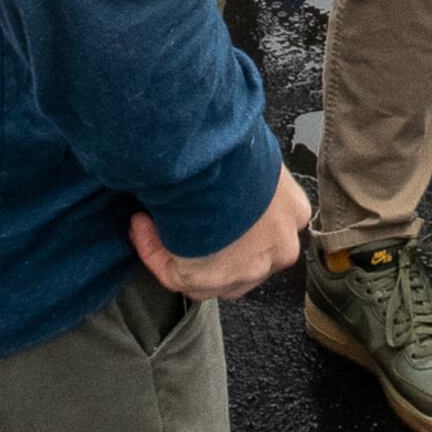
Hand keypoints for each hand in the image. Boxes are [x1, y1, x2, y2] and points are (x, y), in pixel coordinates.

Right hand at [129, 167, 308, 299]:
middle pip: (239, 260)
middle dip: (204, 245)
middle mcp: (279, 247)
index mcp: (292, 212)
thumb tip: (217, 167)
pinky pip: (175, 274)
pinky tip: (140, 227)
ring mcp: (250, 269)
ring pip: (207, 275)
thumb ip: (240, 173)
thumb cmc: (232, 151)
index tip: (201, 206)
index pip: (264, 231)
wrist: (214, 164)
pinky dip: (153, 252)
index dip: (228, 223)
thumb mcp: (248, 153)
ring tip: (149, 222)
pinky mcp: (213, 280)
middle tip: (174, 220)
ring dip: (173, 250)